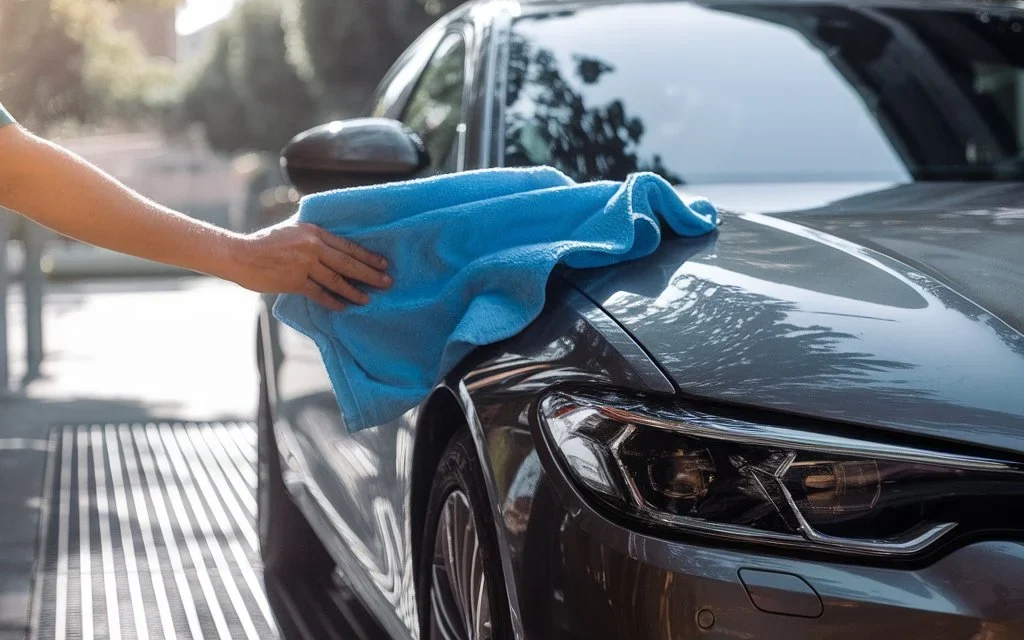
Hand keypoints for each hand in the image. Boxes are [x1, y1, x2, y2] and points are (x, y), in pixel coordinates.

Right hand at [229, 218, 390, 309]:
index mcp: (314, 231)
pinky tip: (344, 307)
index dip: (368, 256)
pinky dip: (333, 301)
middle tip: (387, 282)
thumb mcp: (292, 230)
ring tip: (368, 299)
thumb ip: (312, 236)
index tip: (383, 264)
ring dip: (355, 291)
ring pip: (337, 280)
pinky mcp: (294, 281)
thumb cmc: (266, 243)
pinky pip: (319, 293)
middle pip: (348, 262)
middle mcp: (312, 246)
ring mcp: (304, 264)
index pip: (347, 245)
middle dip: (370, 274)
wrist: (241, 255)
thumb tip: (332, 243)